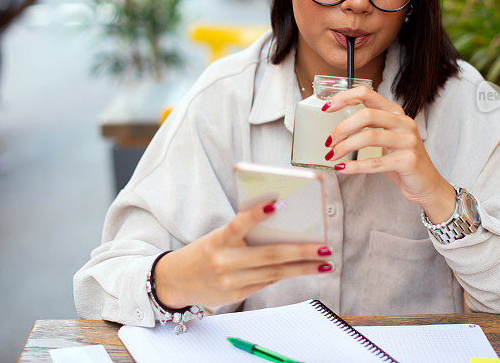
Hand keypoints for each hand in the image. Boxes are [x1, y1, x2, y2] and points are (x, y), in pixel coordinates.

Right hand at [154, 199, 333, 309]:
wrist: (174, 281)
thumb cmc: (204, 251)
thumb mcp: (217, 237)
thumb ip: (243, 233)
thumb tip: (281, 227)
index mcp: (218, 240)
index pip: (239, 223)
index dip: (257, 213)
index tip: (278, 203)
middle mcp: (224, 262)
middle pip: (269, 255)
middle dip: (301, 252)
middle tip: (324, 246)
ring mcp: (231, 282)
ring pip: (274, 273)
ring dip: (303, 268)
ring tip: (324, 262)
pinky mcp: (236, 296)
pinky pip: (266, 282)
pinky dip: (285, 274)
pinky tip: (303, 269)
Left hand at [322, 85, 455, 221]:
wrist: (427, 184)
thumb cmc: (402, 160)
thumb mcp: (387, 137)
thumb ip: (369, 126)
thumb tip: (336, 128)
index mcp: (395, 112)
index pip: (367, 94)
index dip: (344, 98)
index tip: (326, 108)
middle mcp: (403, 122)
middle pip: (366, 115)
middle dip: (342, 128)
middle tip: (329, 142)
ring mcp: (408, 141)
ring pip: (369, 137)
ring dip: (345, 147)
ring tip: (332, 155)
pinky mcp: (408, 161)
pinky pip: (375, 162)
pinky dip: (354, 166)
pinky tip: (342, 168)